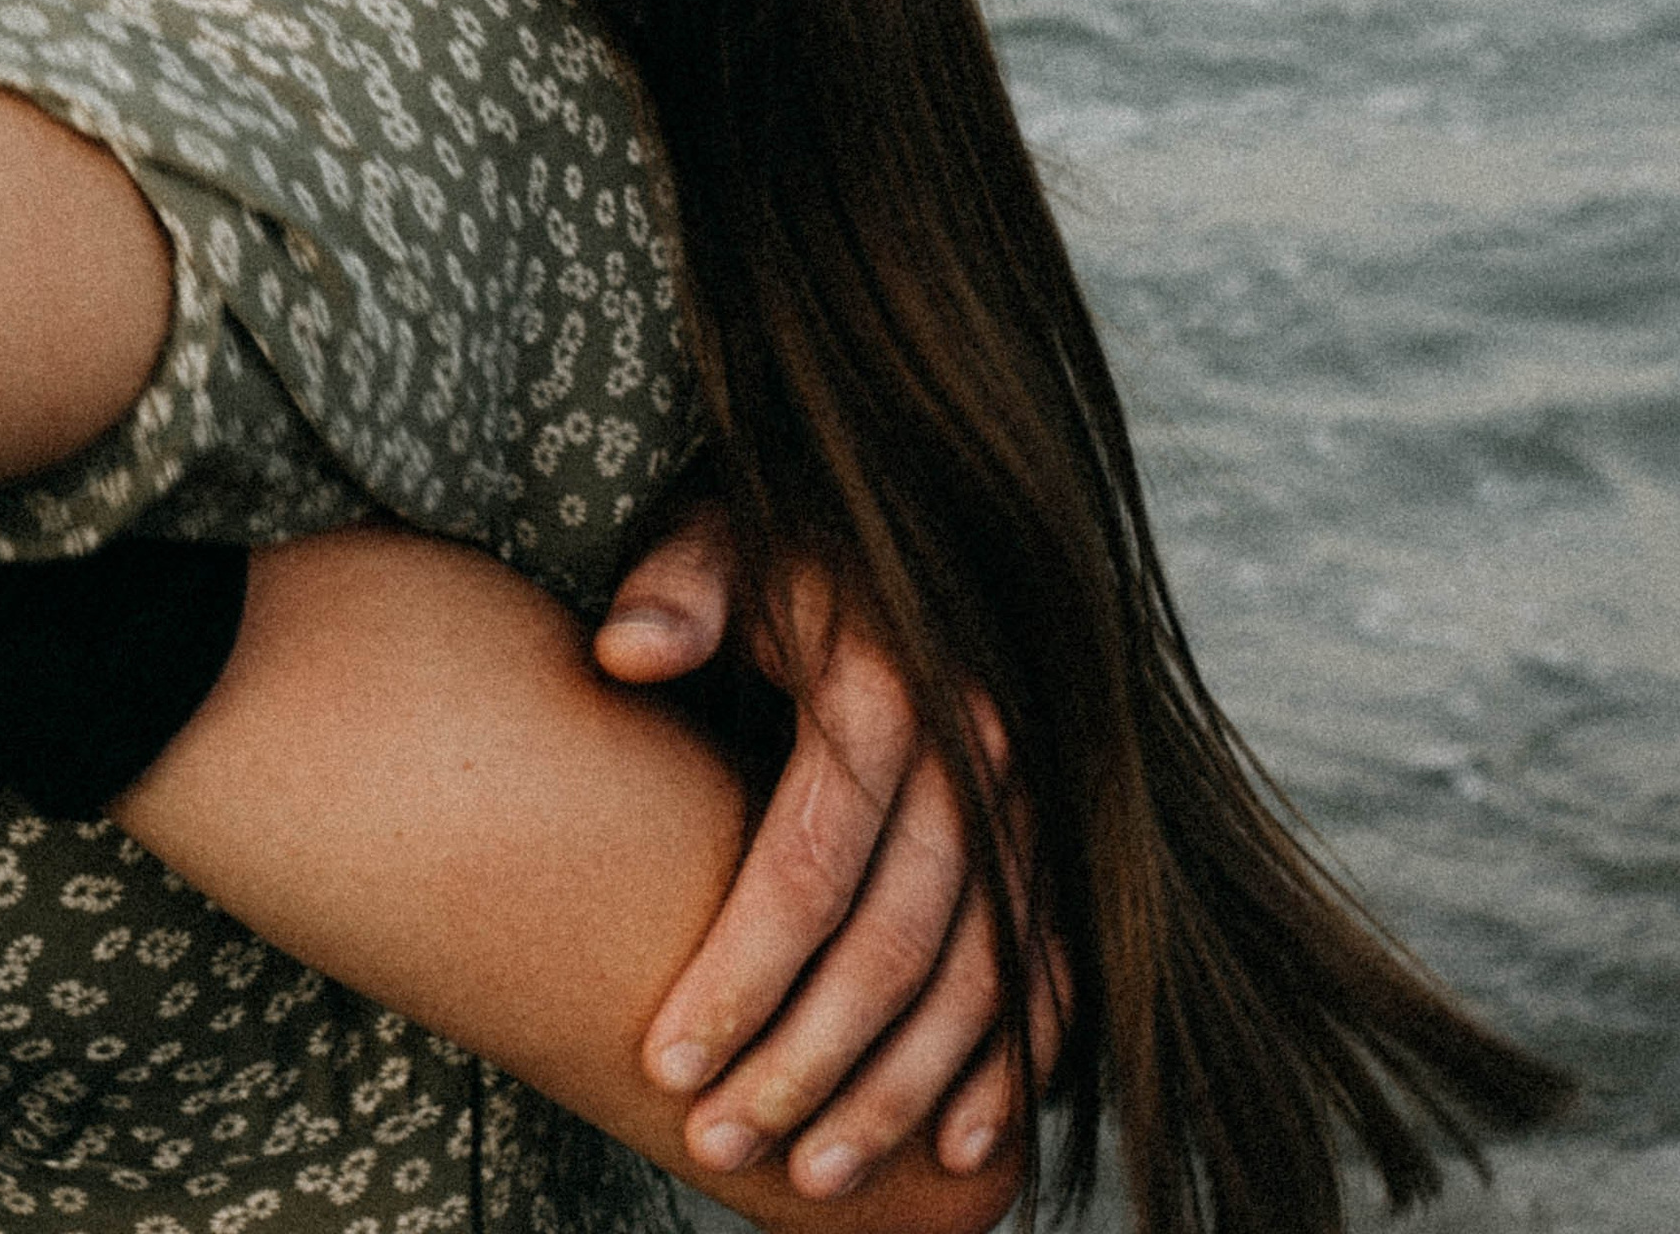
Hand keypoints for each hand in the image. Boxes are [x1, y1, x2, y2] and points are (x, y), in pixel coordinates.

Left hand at [596, 511, 1062, 1196]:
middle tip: (718, 1140)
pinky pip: (1052, 966)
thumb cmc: (769, 540)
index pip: (812, 861)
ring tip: (815, 1173)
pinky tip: (962, 1143)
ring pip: (981, 976)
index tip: (663, 1062)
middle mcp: (977, 745)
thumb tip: (627, 652)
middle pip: (899, 940)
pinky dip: (1014, 1061)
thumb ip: (672, 587)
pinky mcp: (1050, 835)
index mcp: (887, 678)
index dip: (741, 971)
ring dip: (903, 1089)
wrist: (878, 512)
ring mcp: (1029, 796)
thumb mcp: (714, 532)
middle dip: (808, 1058)